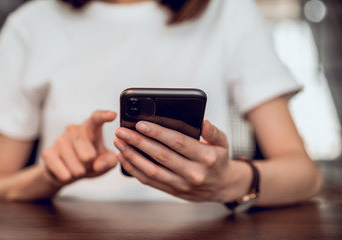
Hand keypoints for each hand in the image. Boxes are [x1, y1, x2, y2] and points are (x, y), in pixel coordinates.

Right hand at [42, 110, 117, 185]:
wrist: (67, 172)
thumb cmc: (91, 162)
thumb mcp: (106, 161)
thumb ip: (109, 161)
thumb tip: (98, 165)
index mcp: (90, 127)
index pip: (96, 118)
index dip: (104, 116)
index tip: (113, 115)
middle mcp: (74, 129)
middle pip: (88, 154)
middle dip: (90, 165)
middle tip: (87, 162)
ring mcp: (59, 139)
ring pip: (75, 165)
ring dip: (79, 171)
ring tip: (77, 166)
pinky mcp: (48, 152)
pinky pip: (64, 172)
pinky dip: (68, 176)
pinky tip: (66, 171)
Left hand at [114, 120, 235, 202]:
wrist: (221, 187)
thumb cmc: (218, 160)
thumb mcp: (222, 143)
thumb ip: (213, 132)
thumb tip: (203, 122)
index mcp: (205, 157)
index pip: (178, 142)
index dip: (158, 133)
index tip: (140, 124)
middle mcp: (193, 173)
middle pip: (161, 155)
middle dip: (138, 142)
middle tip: (122, 131)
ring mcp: (181, 184)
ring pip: (152, 170)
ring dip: (132, 156)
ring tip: (119, 143)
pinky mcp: (172, 191)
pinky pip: (150, 181)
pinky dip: (135, 170)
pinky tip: (124, 158)